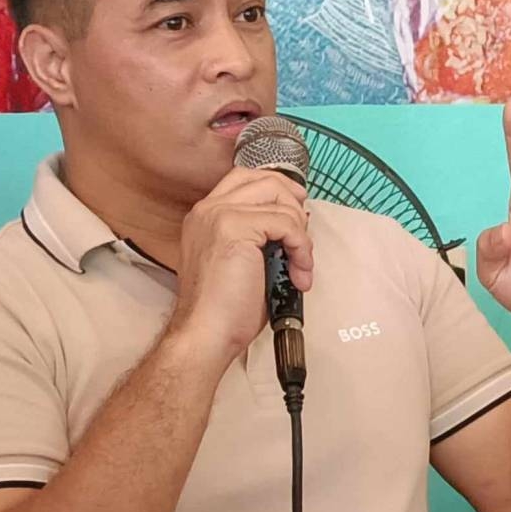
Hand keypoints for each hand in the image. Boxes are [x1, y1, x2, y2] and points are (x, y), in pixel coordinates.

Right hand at [168, 167, 312, 366]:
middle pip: (265, 179)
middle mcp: (208, 209)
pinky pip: (286, 223)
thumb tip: (294, 219)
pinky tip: (299, 273)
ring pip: (279, 199)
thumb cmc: (224, 310)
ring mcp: (219, 215)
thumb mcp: (243, 261)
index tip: (297, 210)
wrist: (206, 333)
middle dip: (294, 204)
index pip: (245, 178)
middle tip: (304, 236)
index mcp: (206, 216)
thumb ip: (260, 234)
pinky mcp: (234, 228)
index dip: (278, 188)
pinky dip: (301, 248)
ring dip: (301, 233)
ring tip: (300, 266)